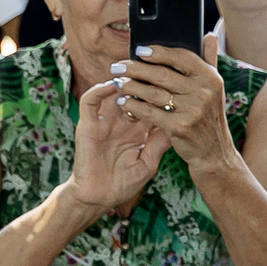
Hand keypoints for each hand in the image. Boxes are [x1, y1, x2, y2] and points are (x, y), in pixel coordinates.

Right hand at [70, 77, 166, 211]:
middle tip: (155, 67)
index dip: (161, 93)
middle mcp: (122, 121)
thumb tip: (179, 121)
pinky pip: (90, 102)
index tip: (175, 80)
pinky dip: (100, 90)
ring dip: (124, 80)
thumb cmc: (124, 182)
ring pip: (113, 91)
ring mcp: (105, 121)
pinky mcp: (87, 125)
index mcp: (139, 129)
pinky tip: (112, 85)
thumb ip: (160, 143)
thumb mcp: (149, 162)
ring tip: (135, 71)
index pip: (151, 104)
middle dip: (144, 80)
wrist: (99, 198)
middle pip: (134, 93)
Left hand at [112, 36, 235, 168]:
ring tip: (117, 83)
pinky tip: (123, 102)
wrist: (214, 152)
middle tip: (117, 67)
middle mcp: (204, 92)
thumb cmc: (208, 117)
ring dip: (130, 86)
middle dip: (135, 69)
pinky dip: (134, 106)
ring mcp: (193, 110)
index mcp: (211, 78)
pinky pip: (150, 112)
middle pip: (162, 74)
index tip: (139, 50)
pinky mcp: (180, 127)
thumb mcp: (214, 89)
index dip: (158, 52)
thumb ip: (209, 61)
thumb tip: (208, 35)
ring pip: (153, 92)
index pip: (181, 57)